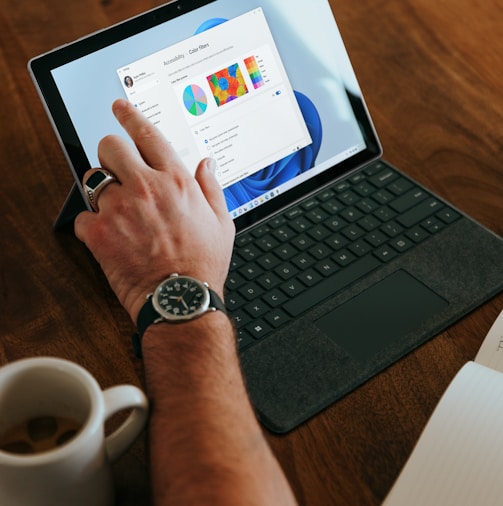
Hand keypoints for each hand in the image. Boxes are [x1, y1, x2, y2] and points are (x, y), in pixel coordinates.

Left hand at [74, 99, 234, 322]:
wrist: (180, 298)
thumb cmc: (203, 264)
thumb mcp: (221, 222)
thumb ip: (211, 187)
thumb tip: (207, 163)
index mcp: (177, 181)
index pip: (148, 134)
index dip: (130, 115)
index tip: (120, 108)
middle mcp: (146, 188)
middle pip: (110, 146)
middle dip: (111, 153)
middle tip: (117, 169)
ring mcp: (120, 208)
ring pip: (93, 179)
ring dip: (102, 191)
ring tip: (117, 210)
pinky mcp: (100, 233)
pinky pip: (83, 216)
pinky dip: (93, 225)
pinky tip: (110, 237)